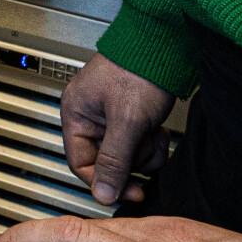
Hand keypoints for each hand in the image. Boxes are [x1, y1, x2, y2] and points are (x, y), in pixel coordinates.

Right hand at [61, 53, 177, 204]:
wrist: (165, 47)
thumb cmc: (139, 70)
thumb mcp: (127, 121)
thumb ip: (114, 160)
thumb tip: (102, 194)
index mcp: (76, 113)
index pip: (81, 163)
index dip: (105, 182)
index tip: (131, 192)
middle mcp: (89, 117)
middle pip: (107, 162)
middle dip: (133, 159)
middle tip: (145, 144)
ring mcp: (111, 117)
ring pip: (127, 156)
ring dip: (145, 150)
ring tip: (153, 131)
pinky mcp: (131, 118)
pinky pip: (138, 145)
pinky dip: (152, 143)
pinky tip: (158, 129)